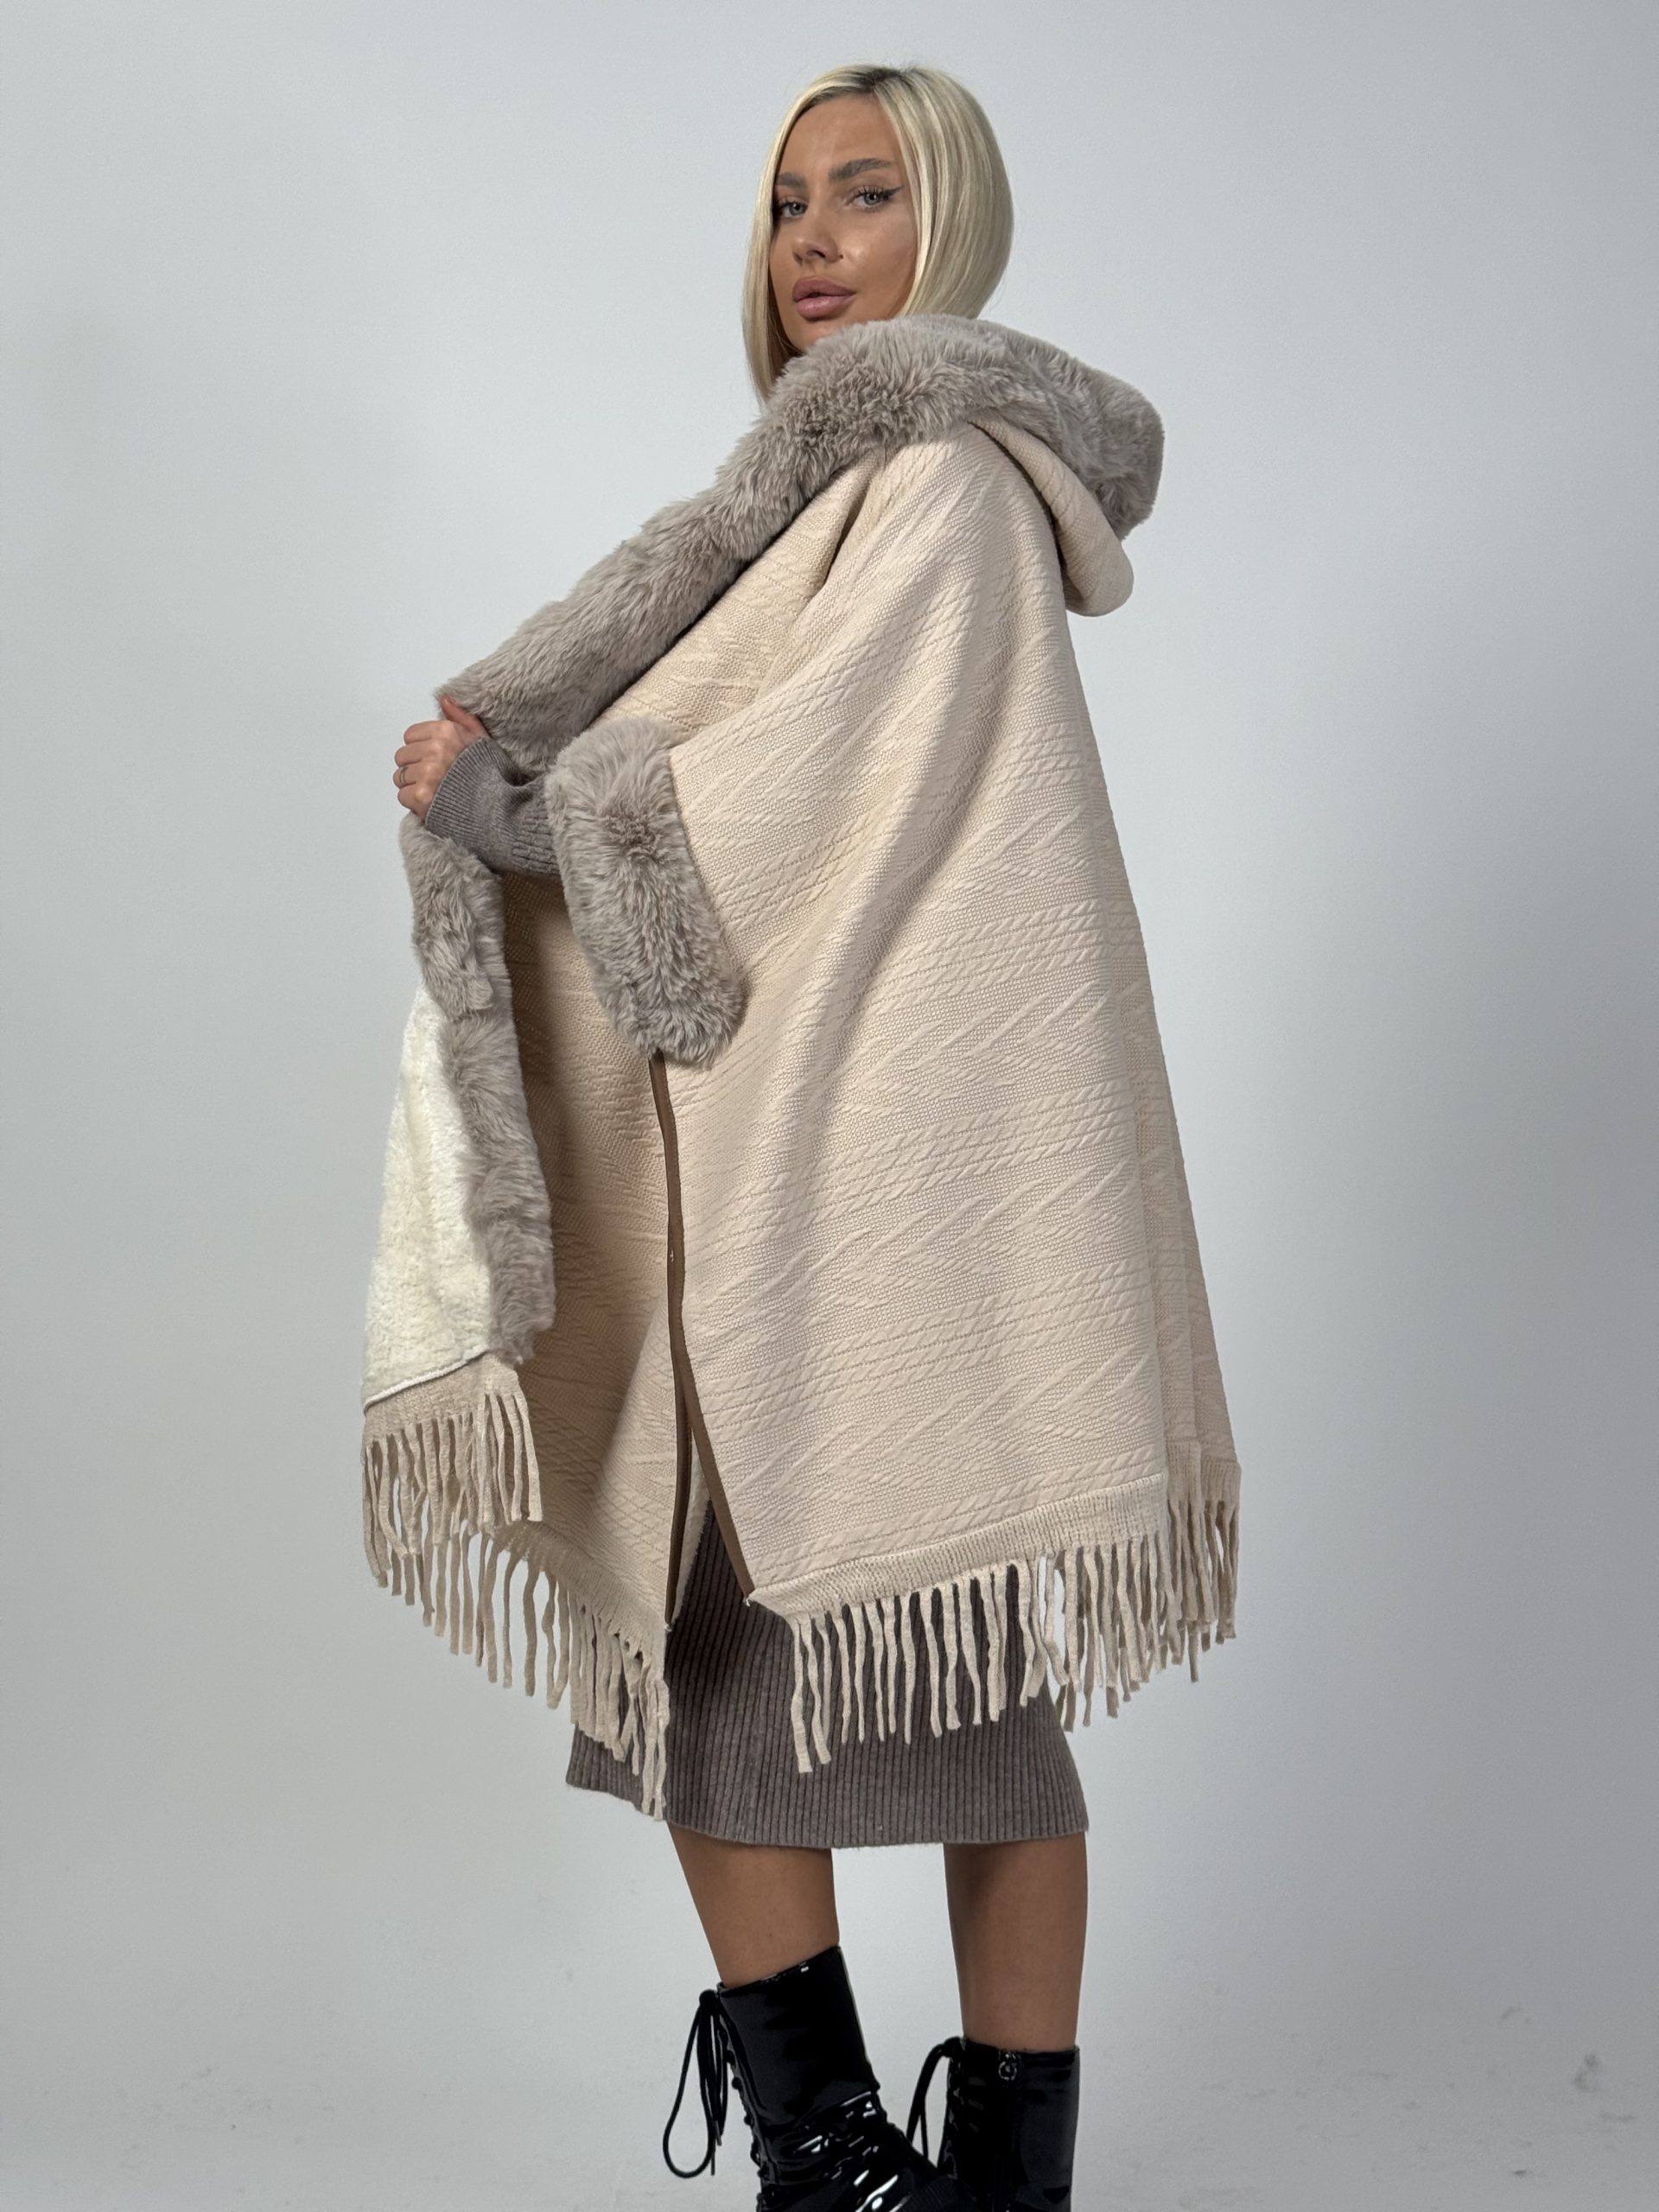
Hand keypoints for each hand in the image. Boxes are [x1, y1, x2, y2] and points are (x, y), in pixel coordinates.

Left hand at [393, 694, 488, 819]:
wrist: (496, 810)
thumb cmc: (489, 776)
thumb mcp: (481, 740)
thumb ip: (461, 718)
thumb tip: (445, 699)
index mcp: (446, 732)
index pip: (410, 736)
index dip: (421, 748)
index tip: (435, 759)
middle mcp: (435, 750)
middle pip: (402, 756)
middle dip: (414, 767)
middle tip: (435, 777)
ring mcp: (427, 774)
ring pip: (400, 777)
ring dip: (414, 785)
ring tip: (435, 790)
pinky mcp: (421, 796)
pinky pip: (403, 795)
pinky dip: (414, 802)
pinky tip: (432, 802)